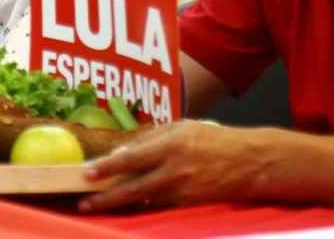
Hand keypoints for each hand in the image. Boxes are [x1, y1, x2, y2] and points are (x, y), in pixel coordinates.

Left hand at [79, 120, 257, 211]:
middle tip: (84, 202)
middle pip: (132, 187)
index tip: (88, 172)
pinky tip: (126, 205)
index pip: (132, 158)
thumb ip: (151, 137)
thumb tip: (122, 152)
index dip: (108, 166)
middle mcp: (175, 170)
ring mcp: (182, 190)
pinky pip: (158, 205)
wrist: (249, 162)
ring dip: (118, 204)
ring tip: (97, 205)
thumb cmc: (213, 139)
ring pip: (142, 200)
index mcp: (172, 145)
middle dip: (105, 197)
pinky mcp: (188, 205)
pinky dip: (141, 205)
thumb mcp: (182, 127)